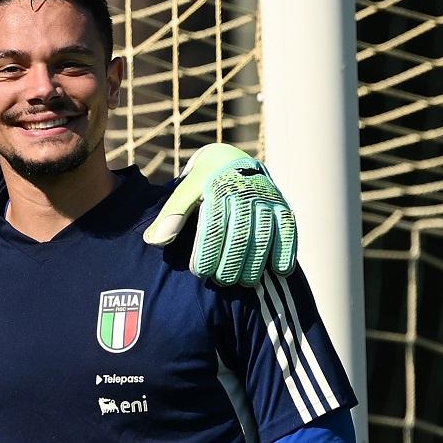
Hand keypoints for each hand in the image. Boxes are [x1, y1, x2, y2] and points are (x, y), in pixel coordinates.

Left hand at [142, 143, 297, 286]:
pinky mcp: (283, 204)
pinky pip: (289, 229)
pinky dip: (286, 250)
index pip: (213, 224)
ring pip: (265, 234)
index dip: (207, 251)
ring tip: (245, 283)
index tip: (199, 272)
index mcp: (218, 186)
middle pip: (240, 233)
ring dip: (257, 261)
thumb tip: (153, 241)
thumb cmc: (202, 183)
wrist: (231, 159)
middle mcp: (246, 190)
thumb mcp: (184, 191)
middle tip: (221, 281)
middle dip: (231, 261)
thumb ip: (171, 215)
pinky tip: (279, 271)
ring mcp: (267, 197)